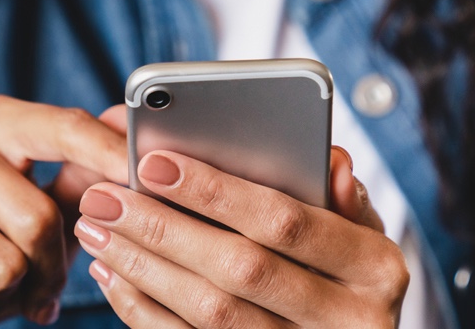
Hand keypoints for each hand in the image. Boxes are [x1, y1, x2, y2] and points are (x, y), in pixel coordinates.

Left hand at [75, 140, 409, 327]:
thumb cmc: (348, 269)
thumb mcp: (361, 229)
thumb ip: (343, 194)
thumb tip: (333, 161)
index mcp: (376, 268)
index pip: (286, 221)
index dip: (217, 192)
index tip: (155, 162)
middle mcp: (350, 320)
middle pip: (240, 269)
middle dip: (164, 228)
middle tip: (105, 196)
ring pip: (211, 314)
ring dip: (144, 269)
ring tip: (98, 229)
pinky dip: (145, 312)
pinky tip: (115, 275)